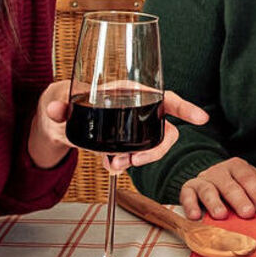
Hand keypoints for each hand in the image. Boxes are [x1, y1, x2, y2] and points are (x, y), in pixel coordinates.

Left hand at [28, 81, 210, 171]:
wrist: (57, 120)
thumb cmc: (62, 102)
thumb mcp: (57, 102)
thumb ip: (56, 106)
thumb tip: (55, 110)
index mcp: (127, 90)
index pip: (164, 96)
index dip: (184, 107)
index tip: (201, 118)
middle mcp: (135, 108)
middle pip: (164, 128)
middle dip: (154, 150)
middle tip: (132, 162)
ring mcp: (133, 127)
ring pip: (153, 145)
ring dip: (142, 160)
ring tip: (115, 166)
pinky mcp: (125, 142)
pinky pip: (139, 155)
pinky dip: (128, 164)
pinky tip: (112, 166)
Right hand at [180, 157, 255, 219]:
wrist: (210, 178)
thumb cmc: (235, 182)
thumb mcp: (254, 181)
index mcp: (237, 167)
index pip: (248, 177)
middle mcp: (219, 171)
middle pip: (229, 184)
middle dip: (239, 199)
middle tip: (247, 213)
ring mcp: (203, 180)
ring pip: (208, 189)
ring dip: (215, 203)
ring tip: (222, 215)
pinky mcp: (189, 189)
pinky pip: (187, 195)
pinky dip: (190, 206)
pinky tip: (196, 216)